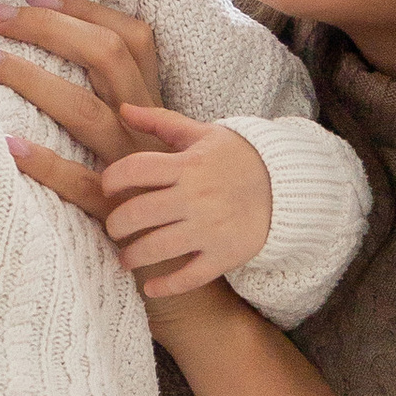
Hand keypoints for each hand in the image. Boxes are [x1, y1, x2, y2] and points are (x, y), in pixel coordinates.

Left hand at [100, 109, 272, 298]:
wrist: (287, 186)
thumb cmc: (238, 157)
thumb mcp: (202, 134)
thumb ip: (160, 122)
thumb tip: (122, 107)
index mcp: (189, 165)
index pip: (135, 170)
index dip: (112, 179)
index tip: (107, 188)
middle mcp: (196, 197)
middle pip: (138, 213)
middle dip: (116, 224)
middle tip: (114, 228)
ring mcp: (210, 228)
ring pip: (156, 248)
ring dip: (132, 256)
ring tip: (126, 257)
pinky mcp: (225, 254)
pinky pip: (189, 277)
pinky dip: (166, 287)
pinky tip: (150, 288)